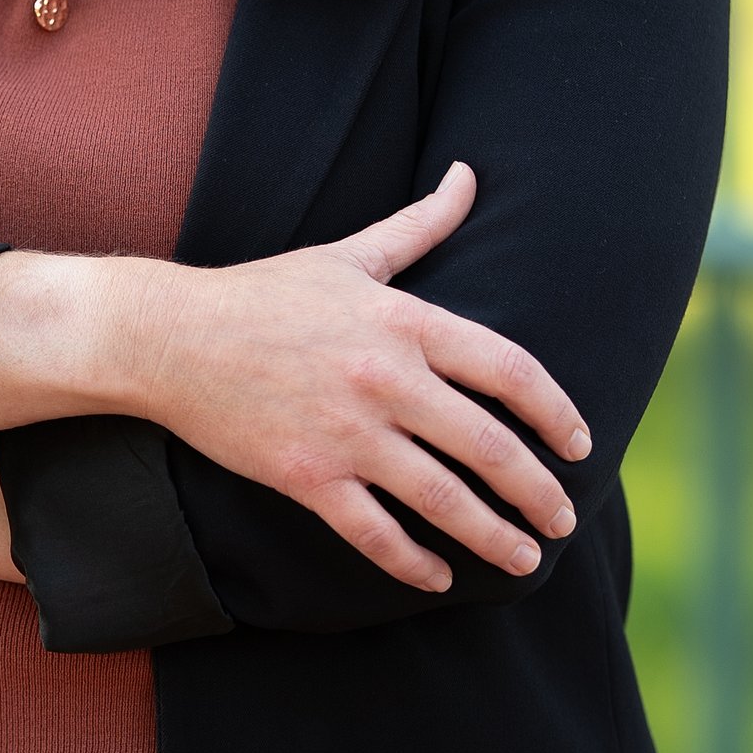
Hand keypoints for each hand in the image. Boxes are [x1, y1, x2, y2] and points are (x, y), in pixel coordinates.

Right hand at [123, 164, 587, 593]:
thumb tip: (470, 175)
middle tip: (564, 517)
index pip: (509, 370)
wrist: (171, 337)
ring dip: (493, 536)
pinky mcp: (306, 475)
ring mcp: (347, 432)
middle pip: (490, 446)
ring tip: (523, 559)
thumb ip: (421, 224)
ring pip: (442, 499)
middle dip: (538, 490)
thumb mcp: (350, 255)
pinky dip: (412, 562)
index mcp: (404, 322)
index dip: (556, 412)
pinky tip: (439, 577)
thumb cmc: (263, 293)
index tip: (581, 443)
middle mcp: (386, 379)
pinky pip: (374, 533)